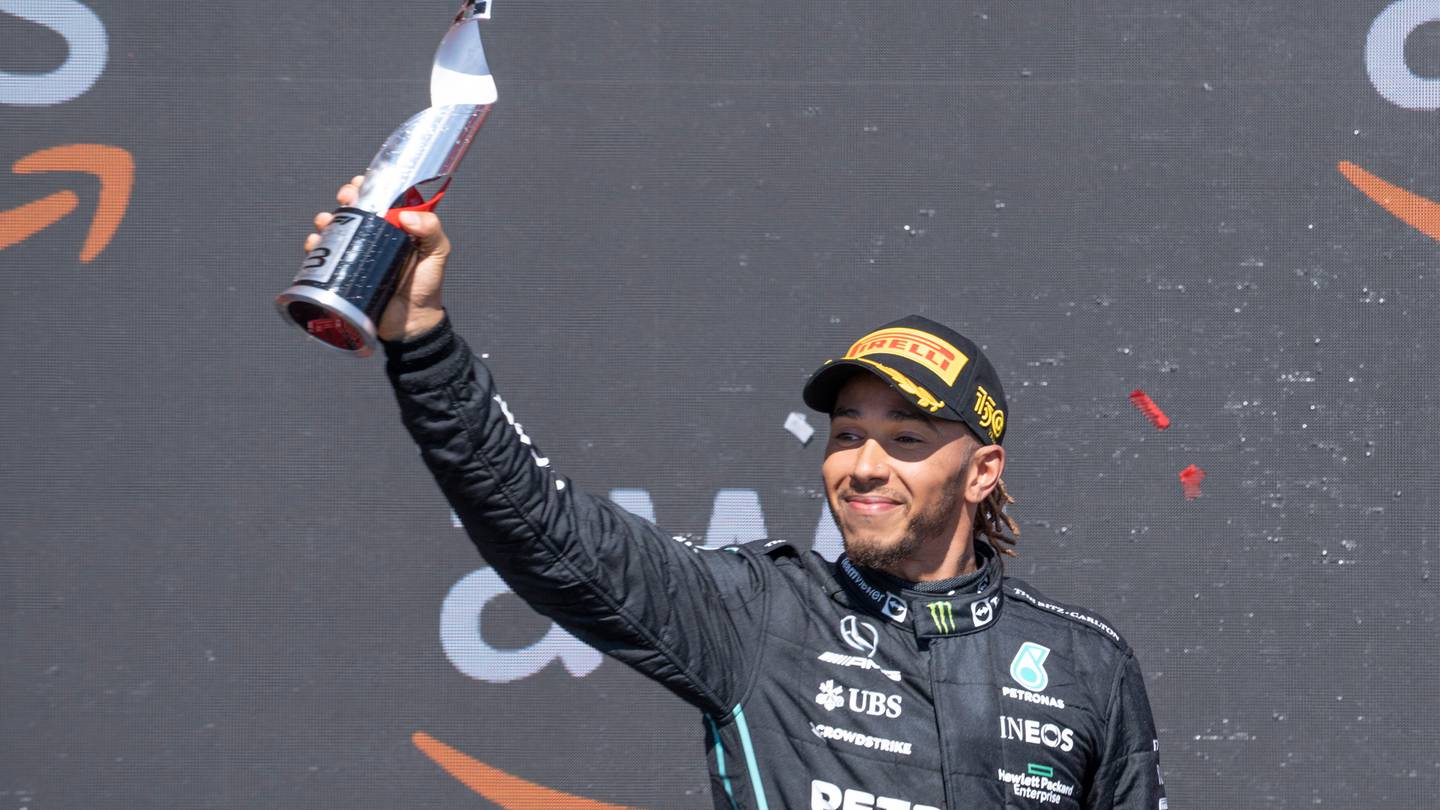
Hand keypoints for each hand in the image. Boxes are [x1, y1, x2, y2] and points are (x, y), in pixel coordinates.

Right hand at [304, 175, 450, 340]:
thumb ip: (431, 231)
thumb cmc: (426, 286)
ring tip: (326, 221)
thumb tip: (406, 215)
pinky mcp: (342, 273)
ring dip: (326, 219)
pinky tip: (315, 243)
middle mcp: (374, 236)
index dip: (368, 186)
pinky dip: (314, 245)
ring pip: (335, 228)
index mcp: (396, 227)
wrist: (411, 325)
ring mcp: (357, 254)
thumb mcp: (437, 254)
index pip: (379, 198)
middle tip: (345, 198)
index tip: (362, 182)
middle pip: (354, 208)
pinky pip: (321, 256)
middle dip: (345, 197)